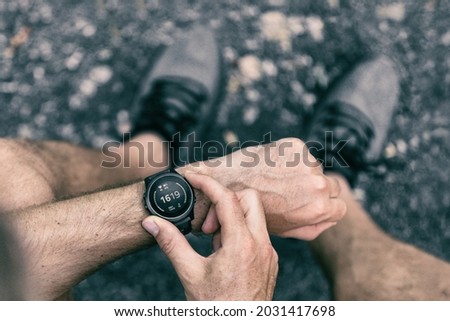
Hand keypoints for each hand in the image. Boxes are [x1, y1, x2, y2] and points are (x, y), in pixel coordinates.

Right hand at [142, 172, 277, 300]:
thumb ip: (171, 243)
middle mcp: (261, 245)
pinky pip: (257, 233)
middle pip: (249, 199)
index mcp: (242, 244)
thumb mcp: (190, 273)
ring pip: (254, 216)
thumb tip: (152, 223)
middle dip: (225, 201)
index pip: (227, 198)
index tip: (193, 177)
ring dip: (231, 219)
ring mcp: (269, 253)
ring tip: (212, 242)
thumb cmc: (217, 308)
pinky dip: (239, 232)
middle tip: (207, 224)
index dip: (207, 183)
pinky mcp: (270, 260)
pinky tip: (223, 252)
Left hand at [183, 138, 345, 239]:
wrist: (226, 183)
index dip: (324, 208)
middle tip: (292, 193)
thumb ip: (315, 227)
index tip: (309, 205)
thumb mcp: (287, 230)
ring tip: (278, 180)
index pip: (340, 207)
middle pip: (331, 186)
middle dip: (316, 190)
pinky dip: (291, 159)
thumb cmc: (254, 211)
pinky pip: (302, 154)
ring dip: (303, 173)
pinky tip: (273, 167)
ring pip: (316, 168)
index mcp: (318, 208)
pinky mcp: (295, 145)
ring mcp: (306, 162)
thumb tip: (332, 218)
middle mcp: (317, 183)